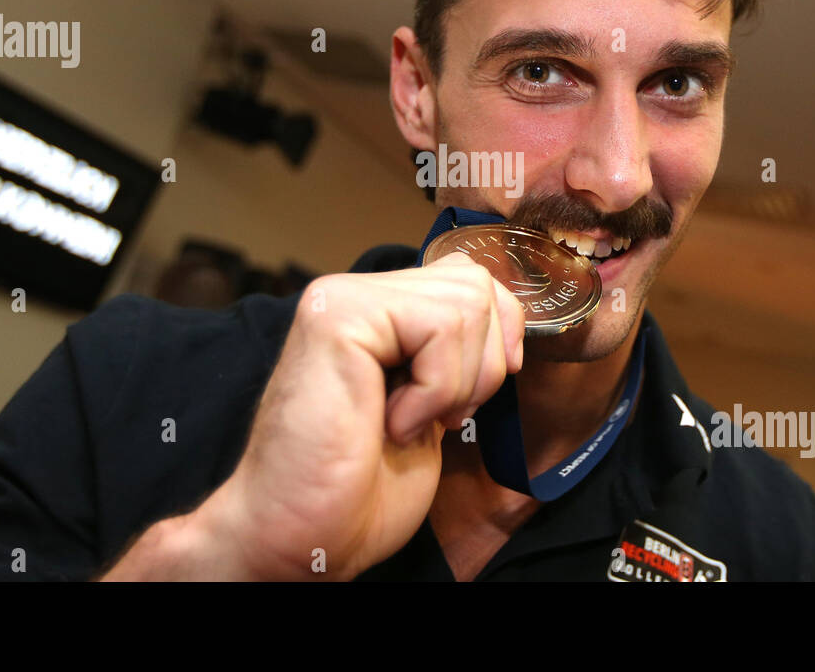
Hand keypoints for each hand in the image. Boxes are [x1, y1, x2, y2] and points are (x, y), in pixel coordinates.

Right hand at [192, 252, 525, 579]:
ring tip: (406, 423)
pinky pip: (438, 328)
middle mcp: (355, 293)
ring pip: (465, 304)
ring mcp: (343, 299)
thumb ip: (455, 352)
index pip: (471, 277)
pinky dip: (434, 390)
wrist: (306, 537)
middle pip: (476, 283)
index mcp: (377, 311)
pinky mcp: (338, 318)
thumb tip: (508, 321)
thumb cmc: (360, 488)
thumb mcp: (433, 405)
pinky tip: (391, 422)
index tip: (469, 400)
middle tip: (435, 418)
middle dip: (482, 364)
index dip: (499, 337)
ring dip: (456, 384)